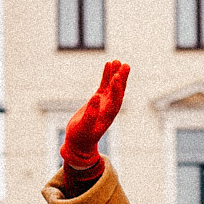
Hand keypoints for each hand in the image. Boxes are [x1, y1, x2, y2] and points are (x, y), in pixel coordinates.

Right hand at [60, 60, 128, 181]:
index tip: (117, 77)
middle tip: (125, 65)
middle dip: (122, 78)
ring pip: (112, 86)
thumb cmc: (80, 137)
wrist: (78, 143)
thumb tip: (95, 98)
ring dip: (116, 74)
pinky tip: (108, 64)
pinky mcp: (98, 100)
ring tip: (117, 61)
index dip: (117, 88)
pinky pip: (104, 85)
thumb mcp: (83, 128)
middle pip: (118, 91)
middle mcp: (109, 108)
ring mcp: (104, 103)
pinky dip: (106, 75)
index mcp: (108, 116)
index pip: (116, 100)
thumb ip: (90, 114)